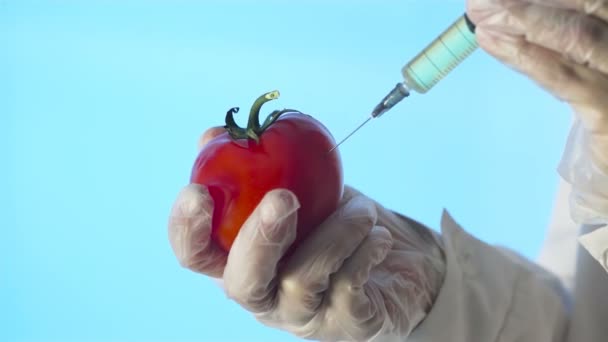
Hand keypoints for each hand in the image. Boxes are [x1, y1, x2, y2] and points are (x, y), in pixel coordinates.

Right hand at [168, 128, 445, 340]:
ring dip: (336, 232)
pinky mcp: (345, 325)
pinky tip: (378, 234)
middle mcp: (265, 296)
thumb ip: (257, 164)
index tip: (197, 191)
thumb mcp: (302, 187)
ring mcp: (304, 316)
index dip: (187, 229)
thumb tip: (212, 134)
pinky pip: (348, 288)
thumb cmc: (336, 224)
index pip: (197, 256)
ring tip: (363, 210)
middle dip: (258, 238)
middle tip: (282, 197)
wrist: (397, 264)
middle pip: (242, 283)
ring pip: (304, 280)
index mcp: (242, 261)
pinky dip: (365, 251)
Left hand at [467, 0, 607, 222]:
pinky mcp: (607, 109)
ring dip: (521, 20)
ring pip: (574, 35)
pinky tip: (491, 42)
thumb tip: (507, 16)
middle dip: (525, 0)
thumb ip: (562, 40)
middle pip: (585, 5)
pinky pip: (561, 76)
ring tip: (480, 13)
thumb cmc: (601, 108)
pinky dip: (525, 56)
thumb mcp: (586, 67)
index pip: (589, 0)